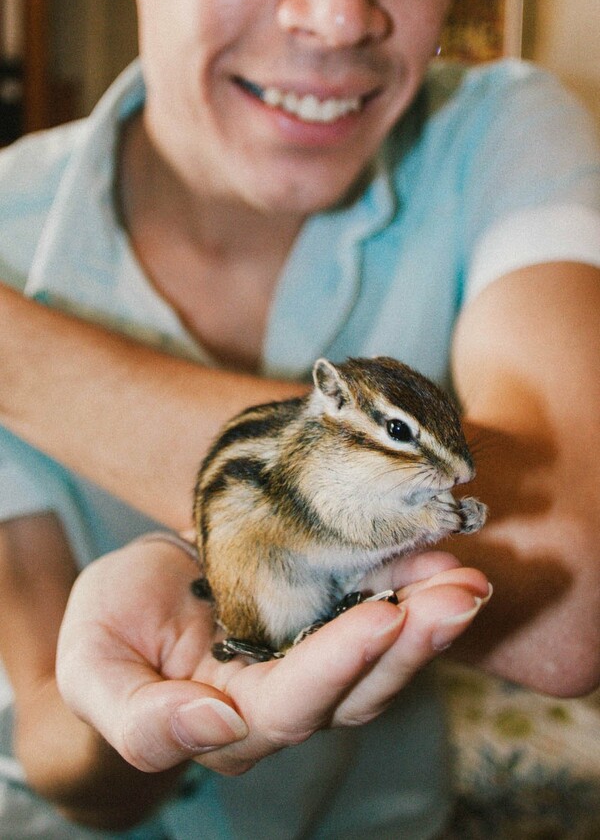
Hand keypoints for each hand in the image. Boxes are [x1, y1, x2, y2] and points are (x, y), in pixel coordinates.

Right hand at [57, 538, 489, 776]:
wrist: (136, 589)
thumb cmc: (109, 627)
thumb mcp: (95, 667)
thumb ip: (141, 719)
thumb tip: (216, 726)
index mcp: (229, 722)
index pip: (293, 707)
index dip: (337, 665)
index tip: (381, 616)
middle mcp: (285, 700)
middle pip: (360, 688)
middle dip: (413, 642)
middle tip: (460, 592)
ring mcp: (313, 658)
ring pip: (383, 655)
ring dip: (430, 617)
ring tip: (467, 576)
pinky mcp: (327, 617)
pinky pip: (380, 609)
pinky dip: (413, 587)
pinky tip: (437, 556)